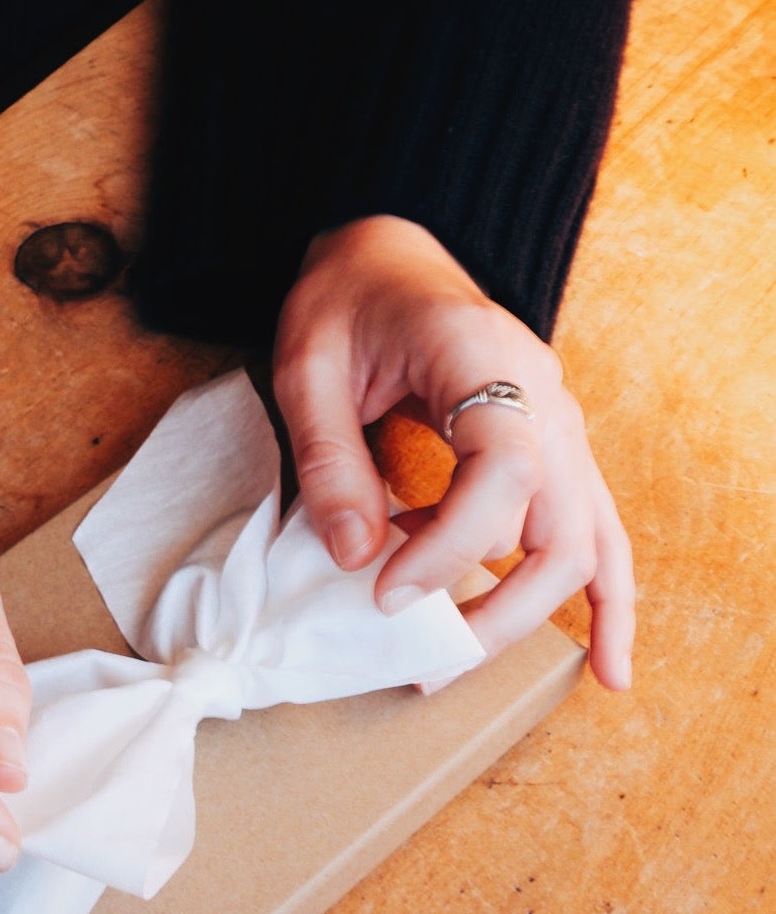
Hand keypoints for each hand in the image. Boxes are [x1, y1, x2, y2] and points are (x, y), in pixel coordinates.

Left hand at [272, 216, 632, 689]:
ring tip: (463, 663)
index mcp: (482, 355)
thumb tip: (355, 557)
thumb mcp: (307, 365)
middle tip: (421, 657)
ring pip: (585, 539)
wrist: (387, 249)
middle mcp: (541, 391)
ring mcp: (559, 419)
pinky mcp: (553, 445)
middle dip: (497, 609)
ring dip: (534, 614)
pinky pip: (597, 529)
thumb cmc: (347, 297)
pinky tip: (606, 664)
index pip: (504, 471)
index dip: (451, 546)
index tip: (387, 591)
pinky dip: (606, 598)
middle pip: (559, 525)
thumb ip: (330, 457)